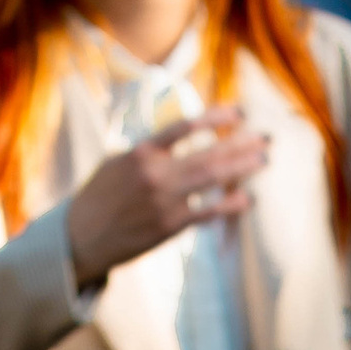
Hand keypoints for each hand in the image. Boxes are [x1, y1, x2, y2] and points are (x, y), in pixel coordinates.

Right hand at [65, 106, 264, 285]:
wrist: (83, 236)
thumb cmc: (101, 195)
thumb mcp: (118, 160)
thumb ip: (150, 149)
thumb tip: (179, 136)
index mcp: (143, 151)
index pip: (186, 126)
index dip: (216, 118)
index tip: (240, 112)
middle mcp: (156, 173)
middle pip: (208, 153)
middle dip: (241, 144)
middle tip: (267, 137)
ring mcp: (165, 201)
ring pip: (211, 180)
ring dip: (242, 169)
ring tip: (264, 160)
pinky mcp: (170, 226)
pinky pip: (207, 213)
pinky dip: (229, 205)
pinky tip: (248, 199)